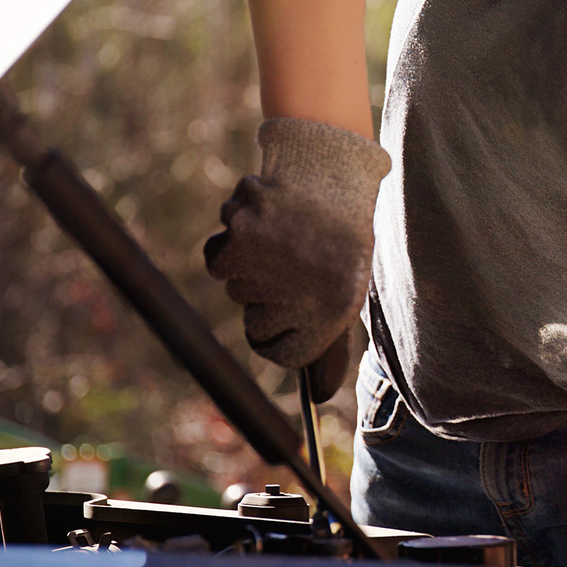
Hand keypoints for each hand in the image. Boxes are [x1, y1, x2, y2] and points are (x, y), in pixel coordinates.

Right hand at [204, 118, 389, 395]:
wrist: (330, 170)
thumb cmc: (342, 237)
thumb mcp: (349, 292)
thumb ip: (332, 346)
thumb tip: (320, 395)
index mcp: (332, 315)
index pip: (282, 355)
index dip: (280, 334)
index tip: (287, 312)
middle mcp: (294, 298)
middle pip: (253, 320)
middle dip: (267, 295)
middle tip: (296, 258)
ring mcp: (262, 269)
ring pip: (234, 286)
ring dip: (252, 263)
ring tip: (285, 234)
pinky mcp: (236, 239)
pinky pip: (217, 256)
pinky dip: (230, 240)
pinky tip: (261, 221)